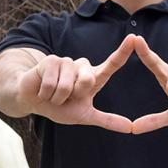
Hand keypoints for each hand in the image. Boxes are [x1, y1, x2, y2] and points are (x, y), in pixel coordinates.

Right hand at [16, 34, 134, 132]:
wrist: (33, 102)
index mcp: (93, 78)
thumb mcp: (85, 116)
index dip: (122, 52)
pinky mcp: (51, 60)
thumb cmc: (59, 108)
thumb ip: (107, 120)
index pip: (112, 64)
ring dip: (57, 98)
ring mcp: (66, 62)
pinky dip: (46, 93)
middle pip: (87, 81)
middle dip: (73, 96)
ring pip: (67, 86)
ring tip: (52, 94)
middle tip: (65, 98)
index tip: (134, 38)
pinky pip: (52, 84)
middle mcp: (82, 67)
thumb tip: (130, 128)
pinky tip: (42, 89)